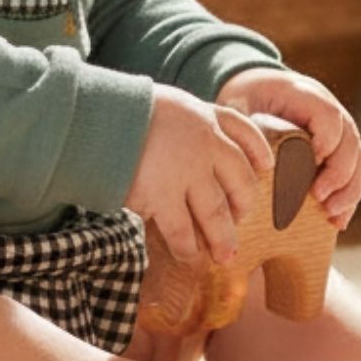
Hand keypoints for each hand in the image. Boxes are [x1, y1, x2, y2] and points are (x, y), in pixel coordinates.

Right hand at [126, 86, 276, 264]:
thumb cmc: (122, 111)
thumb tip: (192, 145)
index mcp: (204, 116)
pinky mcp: (162, 197)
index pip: (244, 131)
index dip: (257, 151)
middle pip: (240, 180)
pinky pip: (183, 232)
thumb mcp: (165, 104)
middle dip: (242, 206)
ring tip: (224, 255)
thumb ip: (184, 123)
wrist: (95, 120)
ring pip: (216, 214)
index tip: (264, 166)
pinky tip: (189, 257)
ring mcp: (186, 173)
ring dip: (222, 238)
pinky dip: (188, 248)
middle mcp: (204, 144)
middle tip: (239, 220)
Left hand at [214, 66, 360, 228]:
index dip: (326, 141)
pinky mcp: (340, 150)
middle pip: (350, 141)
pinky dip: (350, 198)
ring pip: (359, 160)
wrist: (259, 90)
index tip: (311, 164)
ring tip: (331, 215)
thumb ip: (243, 127)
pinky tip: (338, 221)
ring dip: (350, 190)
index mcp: (305, 95)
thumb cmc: (248, 99)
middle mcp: (330, 110)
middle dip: (339, 173)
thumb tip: (251, 162)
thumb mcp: (239, 105)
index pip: (329, 116)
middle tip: (319, 198)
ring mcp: (339, 130)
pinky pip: (356, 173)